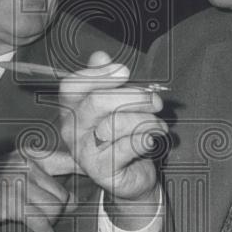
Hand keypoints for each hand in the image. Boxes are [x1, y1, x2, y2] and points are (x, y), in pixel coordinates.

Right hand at [0, 149, 77, 231]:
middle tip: (52, 217)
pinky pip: (39, 222)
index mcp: (30, 157)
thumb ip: (43, 179)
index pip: (66, 161)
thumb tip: (72, 200)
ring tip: (43, 224)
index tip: (94, 176)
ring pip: (54, 209)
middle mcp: (27, 168)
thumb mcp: (16, 169)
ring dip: (50, 221)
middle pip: (62, 194)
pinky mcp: (11, 204)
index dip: (84, 169)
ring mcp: (19, 185)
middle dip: (60, 210)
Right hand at [58, 52, 166, 224]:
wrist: (132, 176)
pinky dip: (144, 140)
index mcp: (72, 109)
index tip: (125, 72)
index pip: (72, 86)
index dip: (98, 75)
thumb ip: (106, 80)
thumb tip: (100, 55)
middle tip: (156, 101)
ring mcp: (83, 152)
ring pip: (113, 125)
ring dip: (145, 121)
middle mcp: (71, 130)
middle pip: (96, 102)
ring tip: (160, 125)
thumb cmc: (124, 135)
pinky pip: (125, 148)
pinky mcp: (100, 171)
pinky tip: (152, 140)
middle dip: (133, 98)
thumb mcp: (116, 105)